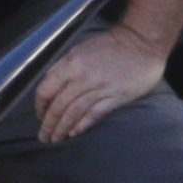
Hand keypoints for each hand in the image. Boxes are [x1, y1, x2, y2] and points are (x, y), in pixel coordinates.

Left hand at [32, 27, 169, 144]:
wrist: (142, 43)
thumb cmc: (111, 45)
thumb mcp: (81, 49)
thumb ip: (64, 67)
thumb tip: (50, 86)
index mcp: (72, 64)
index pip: (47, 90)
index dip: (40, 106)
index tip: (39, 116)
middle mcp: (83, 77)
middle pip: (59, 105)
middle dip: (49, 124)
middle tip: (44, 136)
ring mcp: (100, 88)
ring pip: (74, 113)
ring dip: (63, 128)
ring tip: (56, 139)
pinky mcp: (116, 97)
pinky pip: (94, 114)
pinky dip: (82, 125)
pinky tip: (75, 133)